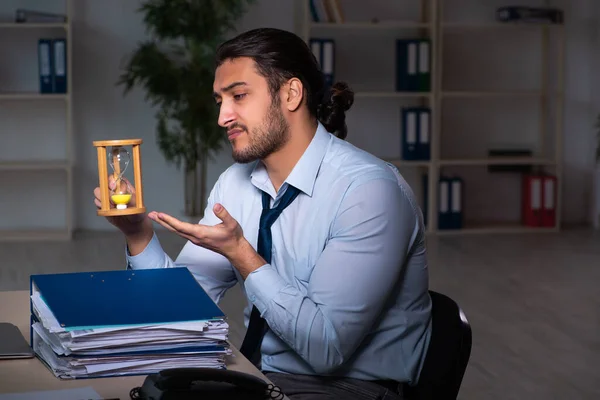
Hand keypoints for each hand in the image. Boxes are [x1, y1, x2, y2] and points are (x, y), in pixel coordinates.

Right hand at [93, 175, 149, 236]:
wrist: (132, 225)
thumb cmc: (137, 213)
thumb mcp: (137, 205)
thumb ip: (130, 198)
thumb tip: (122, 192)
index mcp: (124, 186)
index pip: (115, 177)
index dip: (112, 180)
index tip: (114, 186)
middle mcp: (114, 190)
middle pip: (104, 182)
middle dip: (107, 190)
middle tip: (113, 200)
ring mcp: (107, 197)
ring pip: (98, 191)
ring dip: (104, 199)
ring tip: (114, 206)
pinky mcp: (102, 205)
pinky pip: (97, 202)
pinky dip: (101, 206)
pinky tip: (110, 210)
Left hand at [148, 203, 265, 277]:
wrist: (235, 249)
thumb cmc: (233, 237)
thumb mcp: (231, 224)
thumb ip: (223, 214)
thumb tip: (216, 206)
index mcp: (201, 233)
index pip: (181, 226)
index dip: (170, 220)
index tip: (160, 214)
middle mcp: (196, 237)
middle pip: (175, 229)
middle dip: (162, 221)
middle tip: (151, 214)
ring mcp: (196, 239)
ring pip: (177, 231)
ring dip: (166, 224)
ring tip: (157, 217)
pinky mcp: (197, 239)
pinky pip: (182, 233)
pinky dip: (173, 227)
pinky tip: (170, 224)